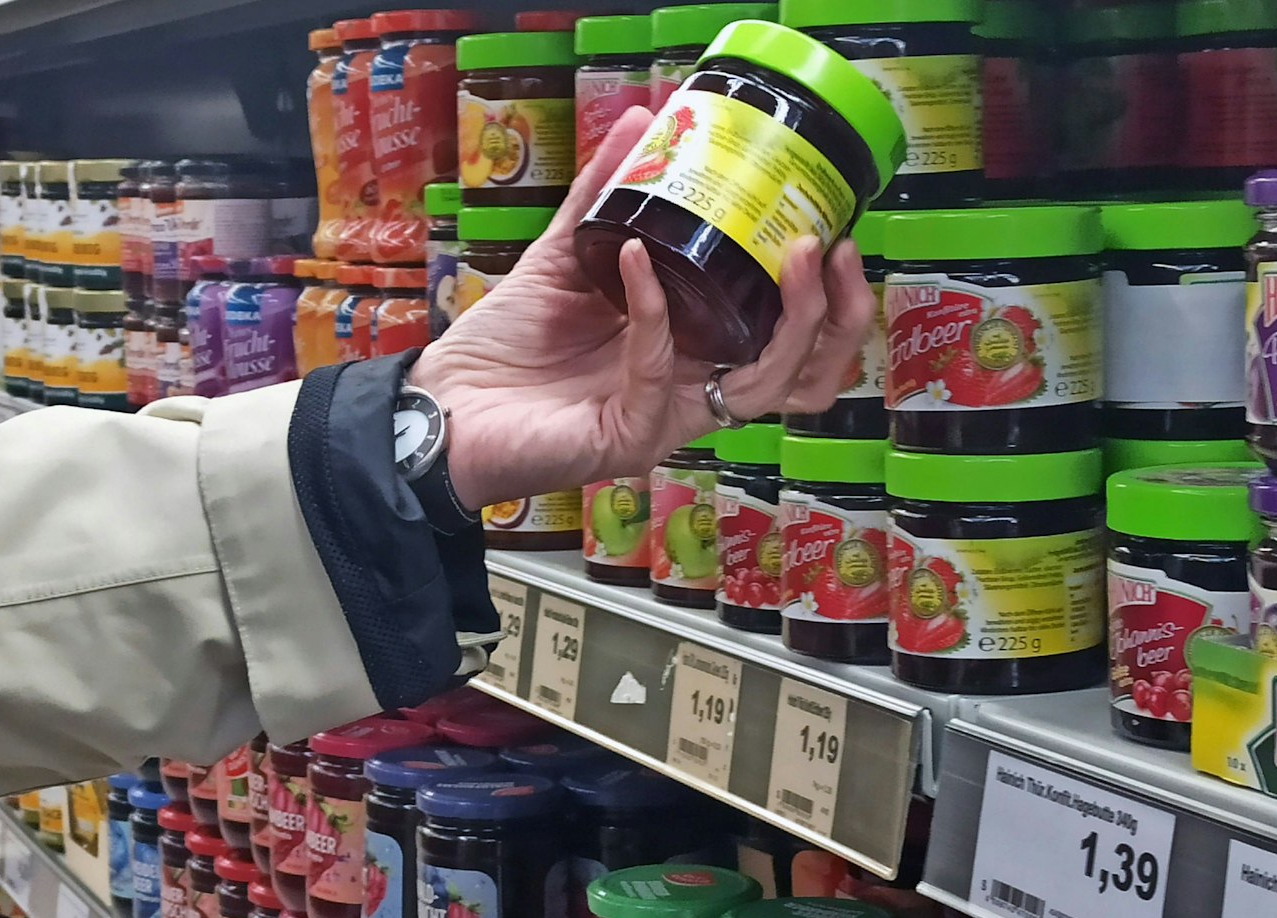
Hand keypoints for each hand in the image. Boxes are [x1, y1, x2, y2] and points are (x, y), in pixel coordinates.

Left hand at [413, 104, 875, 510]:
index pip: (791, 342)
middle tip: (832, 248)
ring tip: (796, 254)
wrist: (439, 407)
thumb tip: (642, 121)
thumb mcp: (564, 258)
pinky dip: (655, 310)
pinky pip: (660, 372)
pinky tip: (638, 259)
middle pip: (805, 376)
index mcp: (693, 354)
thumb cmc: (504, 351)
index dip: (830, 299)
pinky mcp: (627, 437)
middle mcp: (693, 392)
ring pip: (766, 388)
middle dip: (837, 315)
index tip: (834, 229)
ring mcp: (667, 420)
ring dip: (792, 320)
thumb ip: (603, 197)